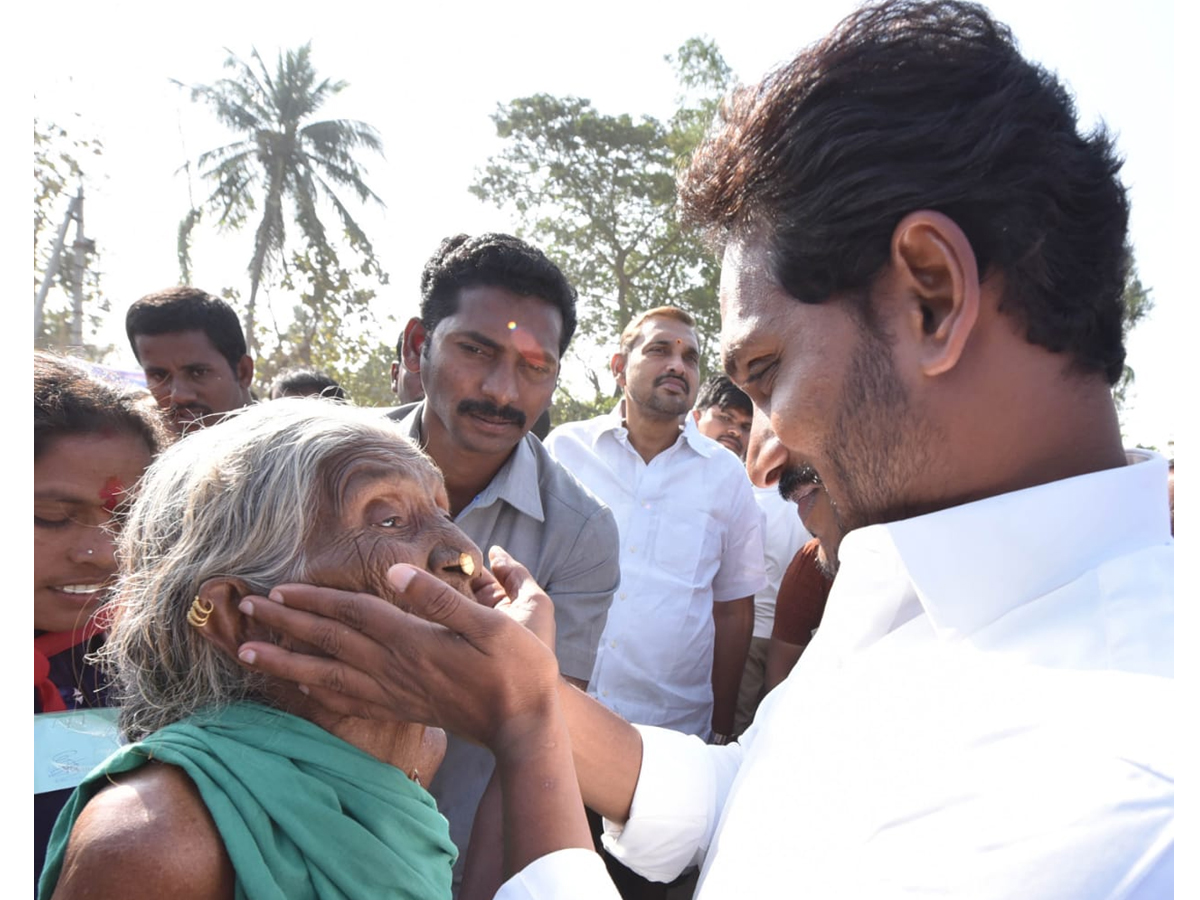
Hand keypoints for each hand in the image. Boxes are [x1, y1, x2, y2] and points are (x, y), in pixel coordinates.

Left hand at [236, 563, 560, 749]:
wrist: (523, 724)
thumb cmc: (518, 667)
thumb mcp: (493, 622)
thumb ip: (440, 597)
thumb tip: (397, 573)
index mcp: (414, 639)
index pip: (353, 614)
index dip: (314, 599)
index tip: (278, 589)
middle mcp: (395, 667)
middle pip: (329, 641)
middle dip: (284, 624)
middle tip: (245, 609)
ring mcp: (395, 692)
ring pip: (327, 675)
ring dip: (284, 662)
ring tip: (246, 654)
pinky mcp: (401, 708)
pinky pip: (346, 701)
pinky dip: (314, 693)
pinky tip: (296, 688)